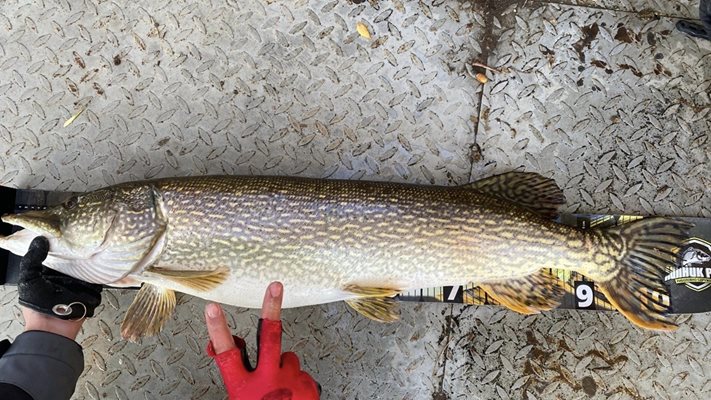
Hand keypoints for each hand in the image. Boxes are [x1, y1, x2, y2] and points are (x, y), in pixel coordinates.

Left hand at [18, 237, 102, 339]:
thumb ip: (32, 259)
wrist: (53, 329)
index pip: (57, 252)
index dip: (59, 242)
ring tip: (96, 243)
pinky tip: (103, 259)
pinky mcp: (92, 290)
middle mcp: (65, 275)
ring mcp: (79, 283)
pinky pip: (99, 277)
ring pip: (88, 266)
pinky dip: (101, 270)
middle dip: (79, 248)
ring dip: (92, 258)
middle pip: (75, 257)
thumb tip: (41, 239)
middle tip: (85, 233)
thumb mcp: (28, 279)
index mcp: (49, 272)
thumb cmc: (37, 305)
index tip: (65, 229)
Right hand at [205, 282, 319, 399]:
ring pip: (287, 356)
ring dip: (283, 365)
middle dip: (271, 307)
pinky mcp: (310, 385)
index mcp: (243, 388)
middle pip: (269, 336)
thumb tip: (222, 345)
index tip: (212, 308)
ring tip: (279, 389)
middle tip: (275, 285)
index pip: (226, 355)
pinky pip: (301, 372)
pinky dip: (296, 380)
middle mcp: (268, 381)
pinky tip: (292, 396)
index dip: (218, 330)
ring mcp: (291, 382)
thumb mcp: (239, 396)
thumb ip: (236, 370)